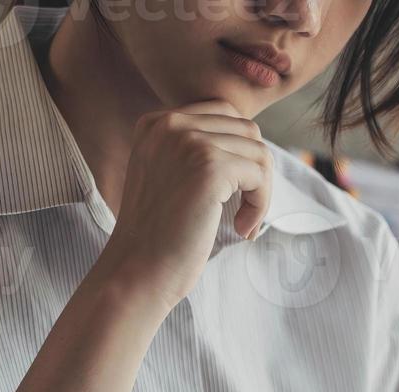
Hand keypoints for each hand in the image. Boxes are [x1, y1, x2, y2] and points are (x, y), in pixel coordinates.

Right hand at [94, 101, 271, 312]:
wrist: (137, 271)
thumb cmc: (158, 235)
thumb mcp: (170, 176)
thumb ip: (197, 151)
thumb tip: (254, 143)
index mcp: (156, 123)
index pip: (224, 114)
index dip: (239, 154)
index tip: (231, 193)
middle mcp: (169, 124)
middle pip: (246, 129)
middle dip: (255, 171)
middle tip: (244, 210)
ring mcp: (189, 143)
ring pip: (258, 152)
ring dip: (260, 191)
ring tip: (243, 222)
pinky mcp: (210, 167)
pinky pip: (260, 175)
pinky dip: (260, 205)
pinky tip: (242, 229)